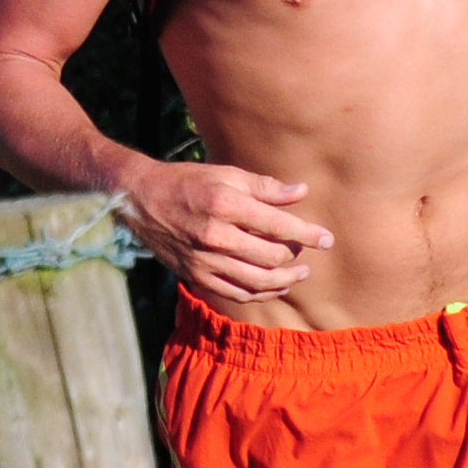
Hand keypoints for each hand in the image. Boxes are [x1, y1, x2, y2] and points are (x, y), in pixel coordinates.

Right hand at [112, 155, 329, 310]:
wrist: (140, 199)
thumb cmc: (187, 181)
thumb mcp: (226, 174)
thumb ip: (265, 187)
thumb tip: (301, 193)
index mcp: (226, 204)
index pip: (278, 226)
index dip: (308, 234)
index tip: (327, 239)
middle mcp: (216, 236)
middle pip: (271, 257)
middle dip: (296, 257)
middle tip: (308, 251)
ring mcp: (204, 260)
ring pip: (257, 282)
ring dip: (284, 281)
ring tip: (300, 274)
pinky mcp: (196, 275)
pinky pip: (236, 293)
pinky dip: (260, 293)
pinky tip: (274, 286)